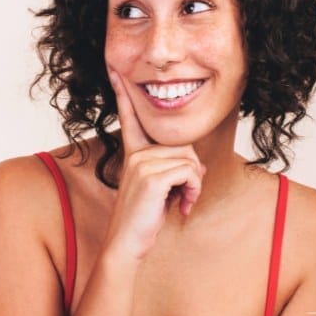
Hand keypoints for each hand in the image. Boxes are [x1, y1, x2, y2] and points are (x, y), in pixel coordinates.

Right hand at [103, 70, 203, 260]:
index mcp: (133, 153)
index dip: (123, 93)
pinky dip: (193, 191)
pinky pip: (190, 172)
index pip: (130, 118)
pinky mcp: (151, 176)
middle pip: (183, 145)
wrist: (127, 244)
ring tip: (180, 202)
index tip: (116, 70)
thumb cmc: (143, 219)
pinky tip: (181, 207)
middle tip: (182, 197)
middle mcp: (135, 154)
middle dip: (192, 172)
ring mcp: (142, 163)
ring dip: (194, 185)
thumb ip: (174, 170)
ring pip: (190, 160)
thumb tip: (200, 165)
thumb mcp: (160, 189)